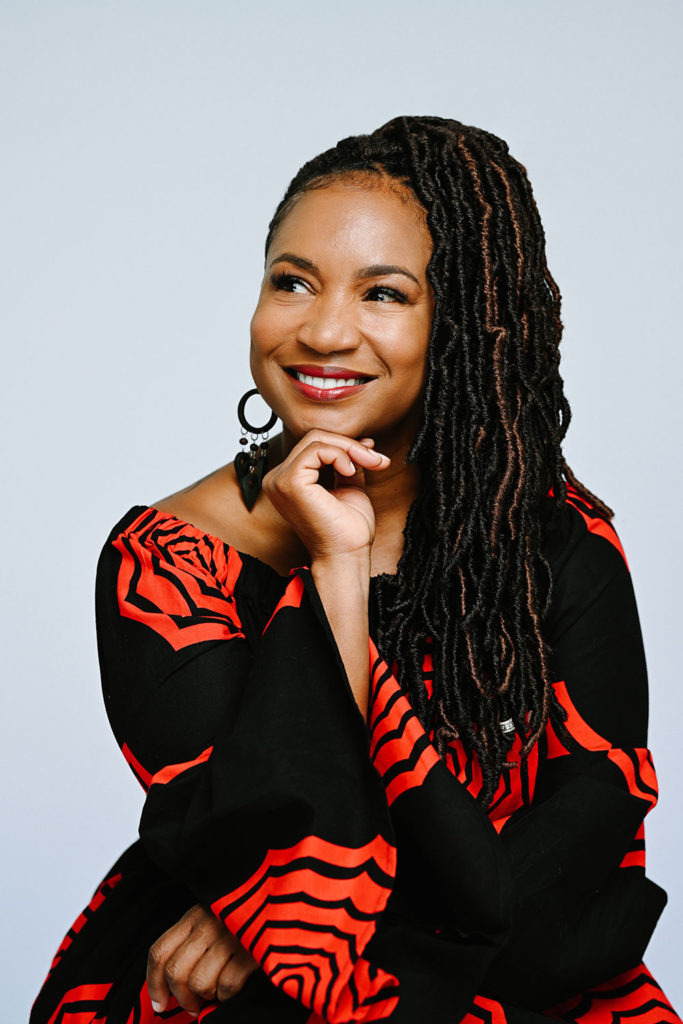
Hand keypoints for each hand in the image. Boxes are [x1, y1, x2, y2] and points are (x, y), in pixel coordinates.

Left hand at [147, 904, 257, 1016]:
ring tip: (217, 989)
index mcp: (194, 916)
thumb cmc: (244, 915)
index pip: (160, 952)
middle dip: (182, 998)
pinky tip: (234, 987)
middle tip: (193, 1005)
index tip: (160, 1003)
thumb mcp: (212, 919)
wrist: (283, 902)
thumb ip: (191, 944)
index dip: (155, 984)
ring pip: (199, 982)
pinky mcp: (250, 950)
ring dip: (207, 995)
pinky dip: (227, 994)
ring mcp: (229, 936)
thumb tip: (169, 986)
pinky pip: (226, 985)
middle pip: (176, 972)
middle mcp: (208, 923)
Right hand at [263, 431, 389, 560]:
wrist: (346, 555)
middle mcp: (277, 479)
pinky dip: (340, 455)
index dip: (344, 445)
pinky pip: (317, 449)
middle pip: (314, 438)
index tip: (371, 454)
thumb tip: (361, 441)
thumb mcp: (349, 486)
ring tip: (370, 464)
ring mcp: (279, 480)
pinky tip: (351, 472)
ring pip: (316, 439)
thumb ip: (348, 463)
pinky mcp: (289, 481)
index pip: (313, 446)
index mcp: (287, 481)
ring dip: (349, 449)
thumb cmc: (346, 531)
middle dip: (349, 444)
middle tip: (376, 459)